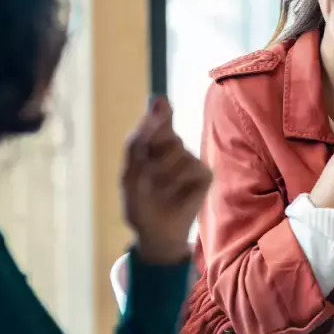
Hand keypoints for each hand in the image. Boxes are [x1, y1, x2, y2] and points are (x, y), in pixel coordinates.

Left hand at [121, 96, 211, 264]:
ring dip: (161, 173)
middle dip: (151, 155)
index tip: (160, 103)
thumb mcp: (129, 171)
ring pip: (178, 151)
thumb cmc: (139, 202)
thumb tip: (156, 100)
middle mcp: (175, 147)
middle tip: (146, 176)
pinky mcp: (205, 175)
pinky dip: (178, 183)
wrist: (153, 233)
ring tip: (158, 191)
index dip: (158, 113)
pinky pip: (192, 168)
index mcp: (154, 142)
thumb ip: (139, 137)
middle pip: (166, 134)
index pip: (159, 116)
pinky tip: (174, 195)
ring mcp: (191, 160)